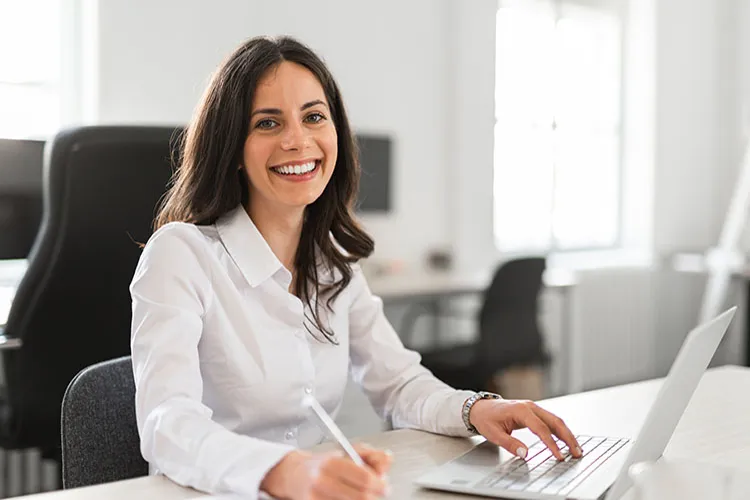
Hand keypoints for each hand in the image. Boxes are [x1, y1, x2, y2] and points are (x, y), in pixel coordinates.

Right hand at [261, 444, 391, 498]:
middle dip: (373, 496)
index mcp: (331, 463)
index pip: (364, 477)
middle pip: (361, 497)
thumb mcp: (347, 452)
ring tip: (361, 494)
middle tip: (377, 492)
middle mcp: (322, 482)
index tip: (384, 486)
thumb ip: (370, 455)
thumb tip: (387, 459)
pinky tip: (348, 498)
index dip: (379, 484)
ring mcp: (316, 498)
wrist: (295, 476)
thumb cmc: (324, 464)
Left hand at [468, 399, 582, 460]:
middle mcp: (530, 406)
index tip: (558, 455)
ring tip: (576, 449)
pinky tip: (566, 440)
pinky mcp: (533, 412)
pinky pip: (550, 421)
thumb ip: (509, 444)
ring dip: (567, 434)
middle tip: (576, 452)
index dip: (551, 443)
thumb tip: (524, 453)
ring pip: (555, 420)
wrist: (480, 407)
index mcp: (520, 410)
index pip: (541, 428)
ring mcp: (533, 408)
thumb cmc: (486, 418)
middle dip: (567, 437)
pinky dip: (560, 431)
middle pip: (554, 421)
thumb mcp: (493, 433)